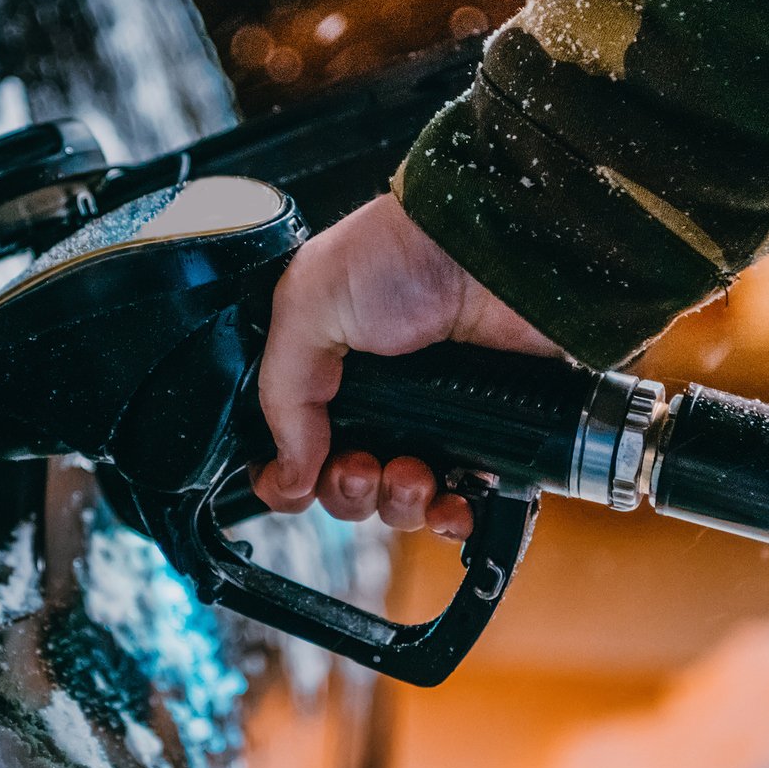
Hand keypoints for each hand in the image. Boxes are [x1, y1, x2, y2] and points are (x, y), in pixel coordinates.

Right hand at [252, 194, 556, 536]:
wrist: (487, 250)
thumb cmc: (401, 254)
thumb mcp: (306, 305)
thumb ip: (281, 394)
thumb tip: (285, 471)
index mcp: (328, 371)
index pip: (295, 447)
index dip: (290, 475)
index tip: (295, 482)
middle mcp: (378, 401)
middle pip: (345, 485)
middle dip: (346, 490)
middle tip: (358, 466)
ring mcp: (434, 421)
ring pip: (400, 503)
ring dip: (397, 502)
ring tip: (410, 471)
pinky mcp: (487, 437)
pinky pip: (464, 504)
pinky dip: (452, 517)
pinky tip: (449, 500)